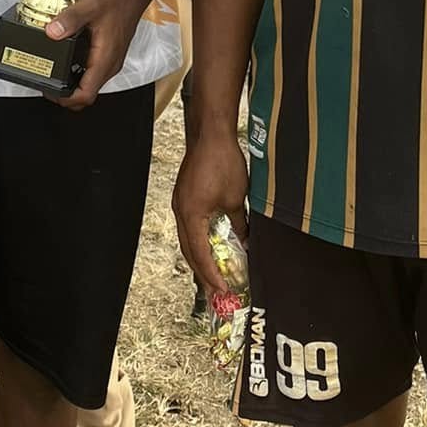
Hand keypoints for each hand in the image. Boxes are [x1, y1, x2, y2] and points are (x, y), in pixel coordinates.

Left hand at [44, 0, 146, 109]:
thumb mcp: (90, 4)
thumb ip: (70, 19)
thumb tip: (52, 32)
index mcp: (105, 58)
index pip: (86, 95)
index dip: (66, 99)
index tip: (50, 91)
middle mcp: (109, 63)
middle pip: (87, 94)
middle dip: (66, 95)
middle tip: (48, 84)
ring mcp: (110, 59)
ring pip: (90, 83)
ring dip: (72, 84)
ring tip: (53, 74)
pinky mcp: (109, 53)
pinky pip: (92, 71)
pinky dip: (78, 72)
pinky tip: (67, 59)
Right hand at [172, 132, 248, 296]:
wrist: (210, 134)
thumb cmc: (223, 162)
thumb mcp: (237, 199)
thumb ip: (239, 224)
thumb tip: (246, 242)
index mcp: (191, 215)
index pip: (199, 253)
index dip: (210, 273)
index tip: (222, 289)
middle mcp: (181, 212)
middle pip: (188, 250)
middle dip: (201, 272)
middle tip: (214, 291)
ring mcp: (180, 203)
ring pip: (186, 239)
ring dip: (198, 258)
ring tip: (211, 274)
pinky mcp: (184, 196)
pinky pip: (188, 226)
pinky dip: (197, 241)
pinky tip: (208, 246)